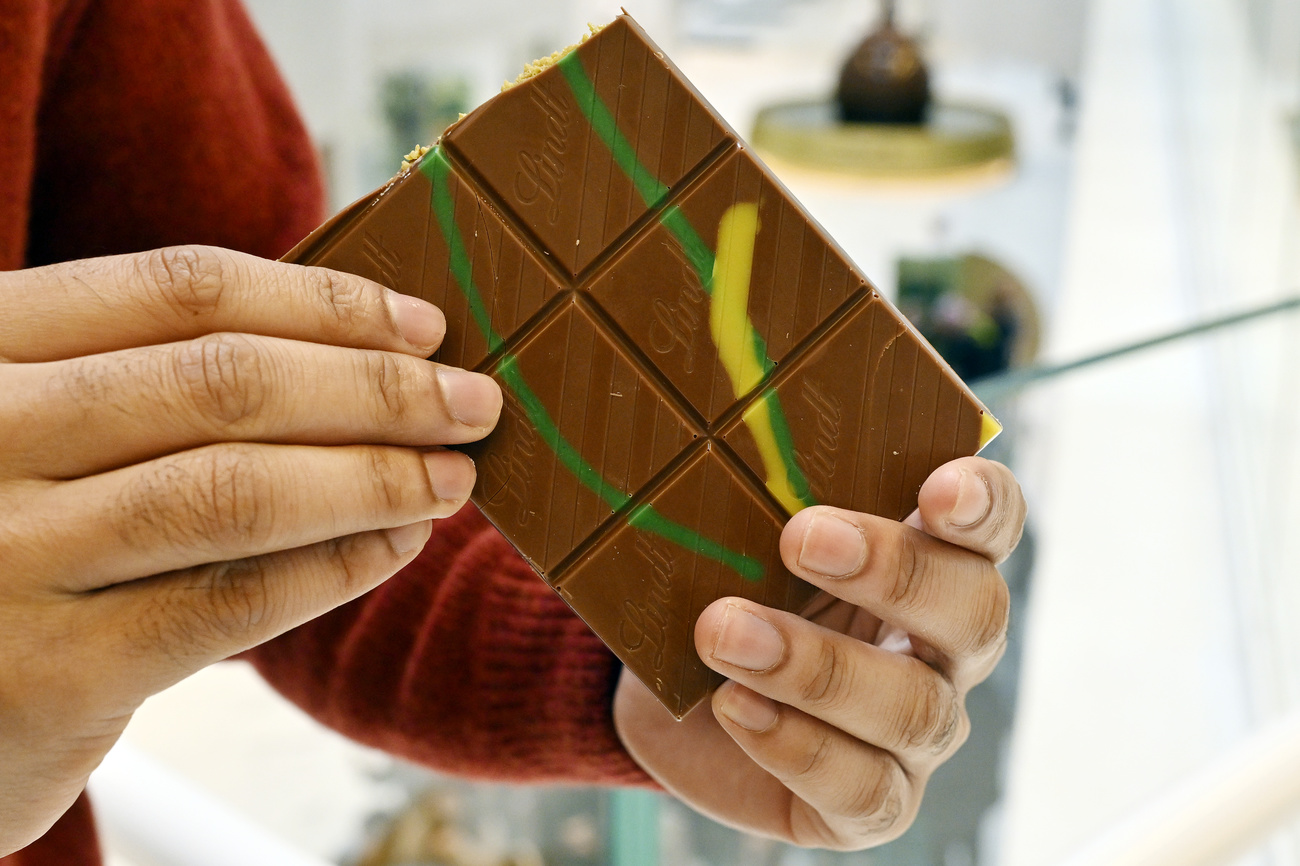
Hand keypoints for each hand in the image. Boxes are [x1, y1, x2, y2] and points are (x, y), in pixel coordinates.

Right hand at [0, 247, 501, 855]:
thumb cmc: (4, 532)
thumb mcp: (36, 422)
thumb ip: (152, 380)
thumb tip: (366, 350)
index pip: (183, 289)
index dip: (326, 302)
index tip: (426, 323)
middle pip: (227, 382)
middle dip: (378, 388)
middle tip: (474, 402)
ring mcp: (9, 555)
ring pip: (238, 489)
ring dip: (374, 477)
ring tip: (451, 477)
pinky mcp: (51, 672)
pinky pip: (233, 600)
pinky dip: (336, 567)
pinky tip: (396, 546)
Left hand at [613, 456, 1023, 848]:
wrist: (676, 702)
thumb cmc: (726, 593)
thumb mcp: (738, 533)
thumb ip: (760, 486)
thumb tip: (719, 414)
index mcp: (930, 563)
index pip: (991, 523)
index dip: (982, 504)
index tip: (939, 486)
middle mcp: (944, 650)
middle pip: (975, 613)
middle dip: (894, 573)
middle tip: (801, 538)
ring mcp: (917, 735)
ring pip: (914, 707)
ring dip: (818, 666)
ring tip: (727, 631)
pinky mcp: (870, 806)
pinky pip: (863, 789)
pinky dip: (796, 745)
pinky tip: (736, 705)